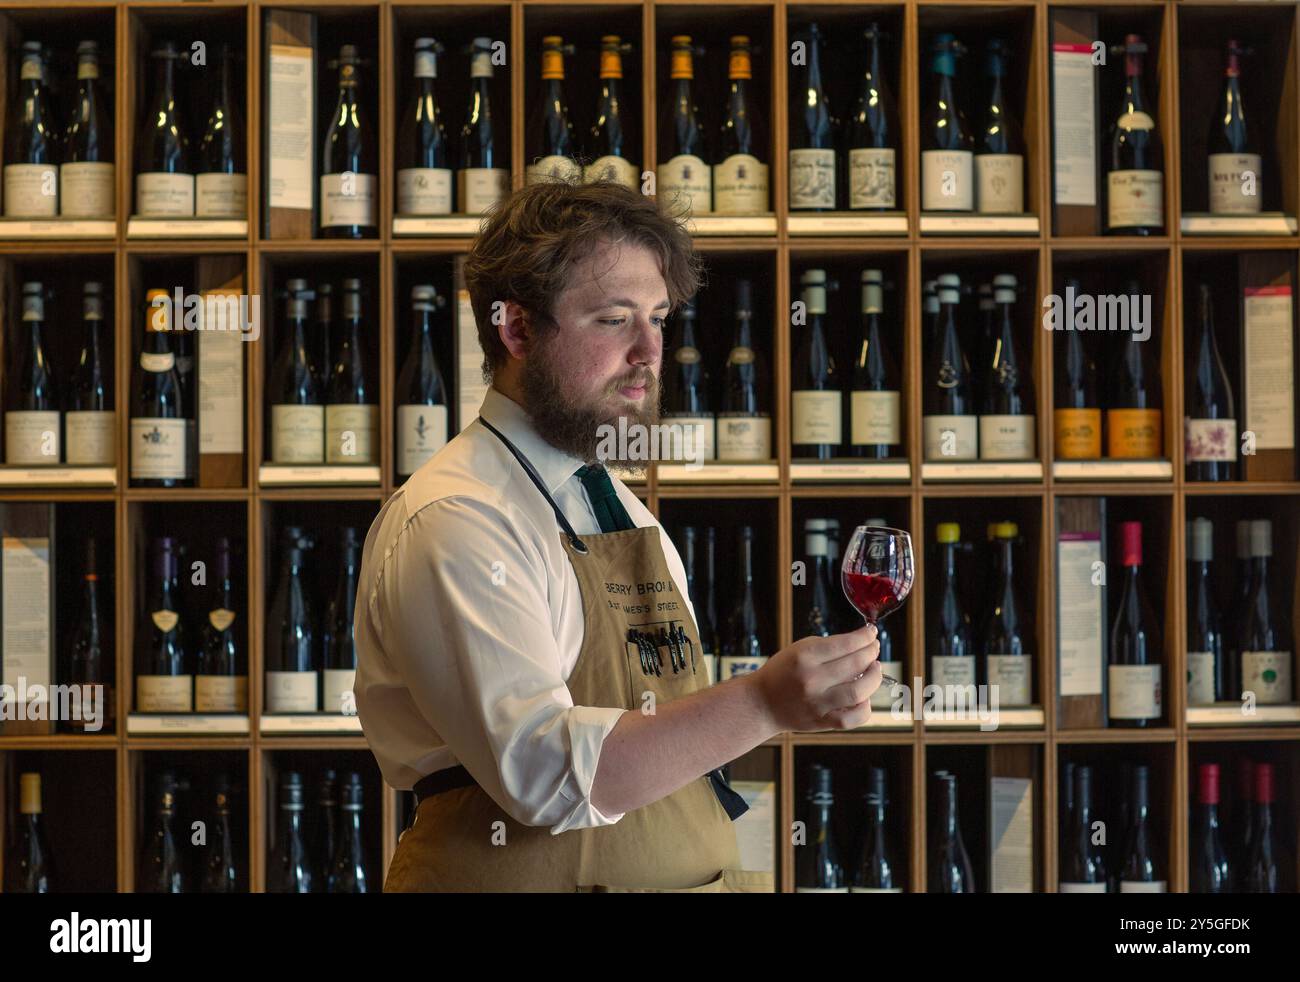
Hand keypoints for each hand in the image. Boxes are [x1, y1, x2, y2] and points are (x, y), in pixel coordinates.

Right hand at [751, 624, 881, 732]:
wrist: (761, 704)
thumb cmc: (782, 673)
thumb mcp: (798, 650)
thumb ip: (828, 647)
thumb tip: (860, 645)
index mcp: (805, 656)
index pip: (845, 643)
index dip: (865, 637)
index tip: (871, 633)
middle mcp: (811, 679)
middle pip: (856, 663)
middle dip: (871, 652)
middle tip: (874, 648)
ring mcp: (817, 703)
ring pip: (859, 691)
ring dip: (874, 677)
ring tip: (875, 669)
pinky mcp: (821, 722)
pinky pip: (853, 718)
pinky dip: (864, 708)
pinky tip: (864, 697)